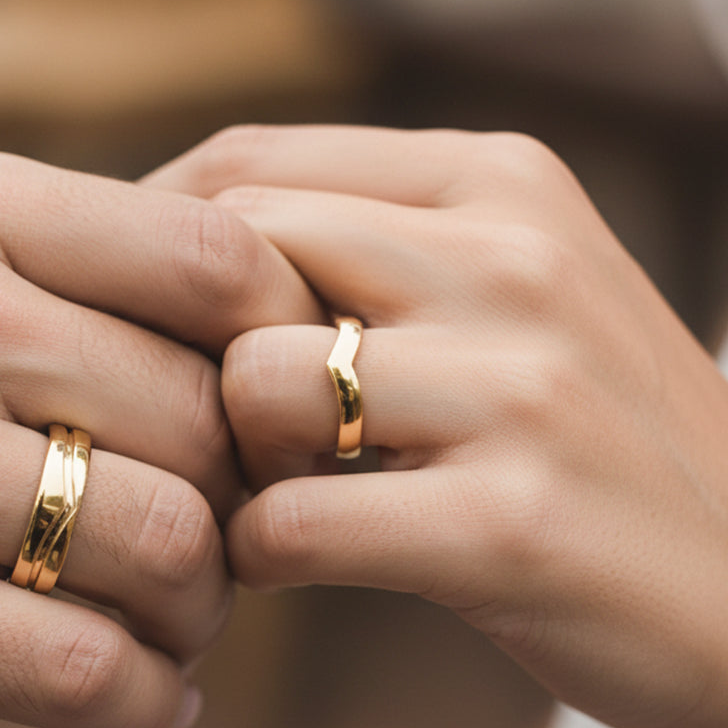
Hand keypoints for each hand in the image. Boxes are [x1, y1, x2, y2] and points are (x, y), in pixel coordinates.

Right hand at [0, 141, 321, 727]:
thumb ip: (53, 266)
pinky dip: (145, 702)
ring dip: (203, 608)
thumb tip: (240, 334)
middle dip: (241, 502)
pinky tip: (142, 700)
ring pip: (169, 547)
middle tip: (218, 542)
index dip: (281, 344)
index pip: (212, 256)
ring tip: (174, 621)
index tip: (277, 413)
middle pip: (204, 419)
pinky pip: (86, 672)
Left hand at [147, 125, 727, 727]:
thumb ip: (373, 253)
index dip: (149, 246)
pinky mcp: (512, 525)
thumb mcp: (510, 296)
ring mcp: (520, 390)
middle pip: (232, 258)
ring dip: (235, 456)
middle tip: (220, 424)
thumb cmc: (596, 438)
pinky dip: (263, 553)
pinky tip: (292, 562)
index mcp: (498, 183)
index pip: (246, 165)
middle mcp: (511, 261)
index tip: (131, 320)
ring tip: (280, 490)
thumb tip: (185, 262)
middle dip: (192, 351)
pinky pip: (295, 521)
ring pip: (255, 383)